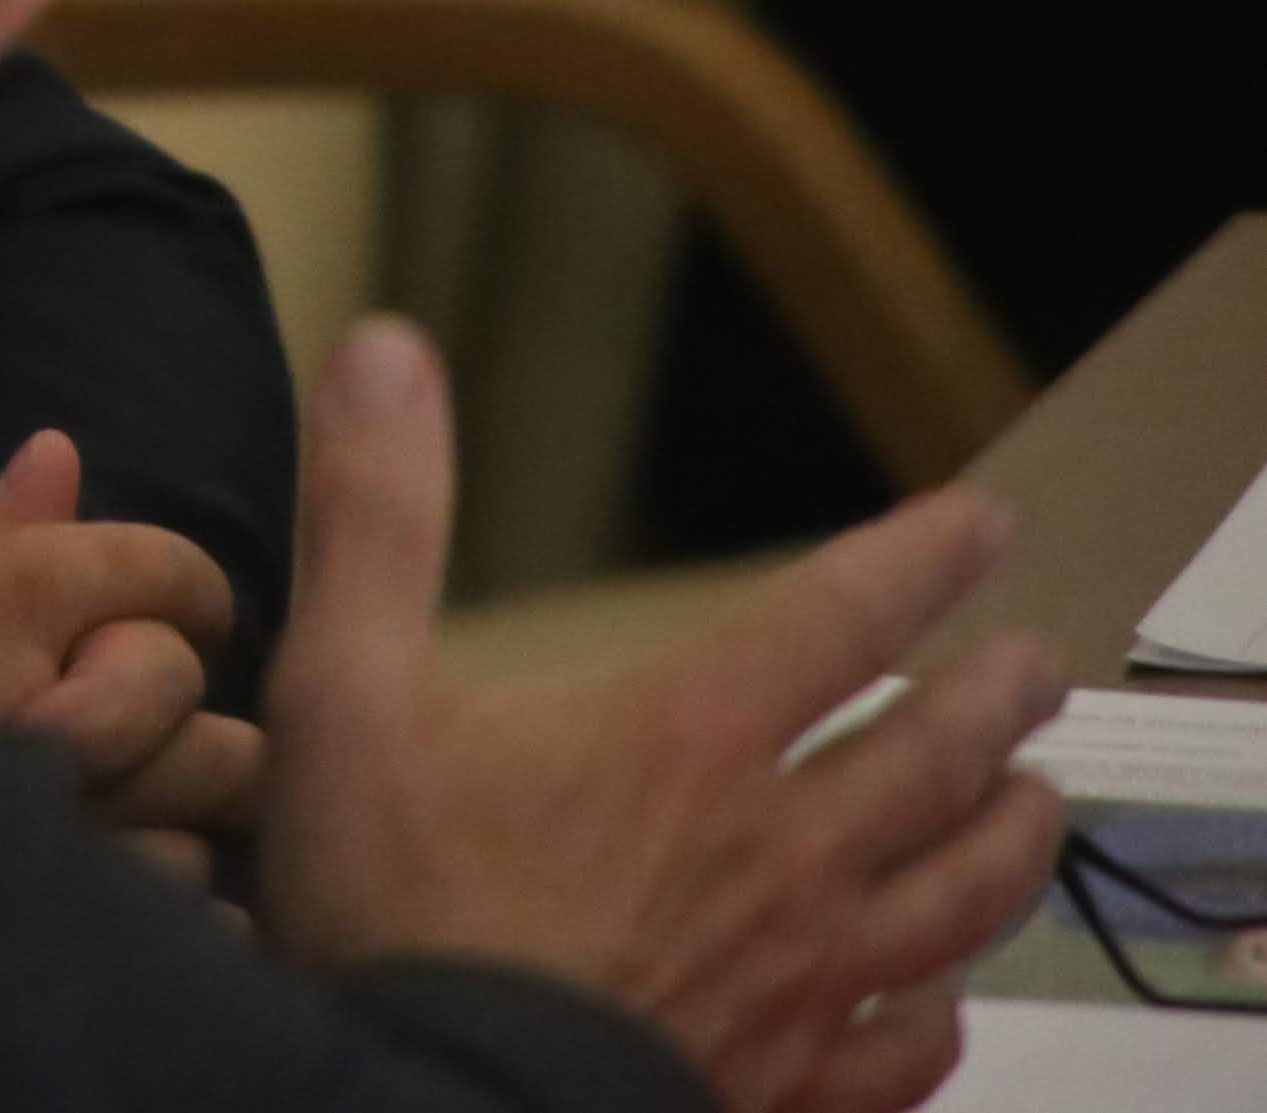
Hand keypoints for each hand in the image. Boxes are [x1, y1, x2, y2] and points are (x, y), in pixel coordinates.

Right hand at [0, 428, 263, 878]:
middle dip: (163, 696)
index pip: (163, 569)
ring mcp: (59, 813)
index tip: (179, 606)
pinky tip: (119, 895)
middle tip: (116, 721)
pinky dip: (175, 904)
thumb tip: (56, 451)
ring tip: (107, 811)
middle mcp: (21, 699)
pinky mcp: (83, 915)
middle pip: (180, 674)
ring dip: (173, 804)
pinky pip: (190, 895)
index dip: (182, 589)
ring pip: (204, 785)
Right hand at [262, 321, 1065, 1112]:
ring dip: (1012, 838)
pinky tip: (948, 999)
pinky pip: (914, 1046)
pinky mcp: (801, 1082)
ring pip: (962, 895)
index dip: (922, 557)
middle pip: (937, 754)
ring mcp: (811, 978)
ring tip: (1037, 799)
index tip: (982, 524)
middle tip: (1034, 663)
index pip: (843, 615)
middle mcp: (786, 848)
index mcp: (690, 735)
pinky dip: (946, 1011)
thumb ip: (376, 515)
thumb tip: (385, 347)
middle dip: (998, 697)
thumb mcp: (347, 685)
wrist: (438, 1103)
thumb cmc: (400, 902)